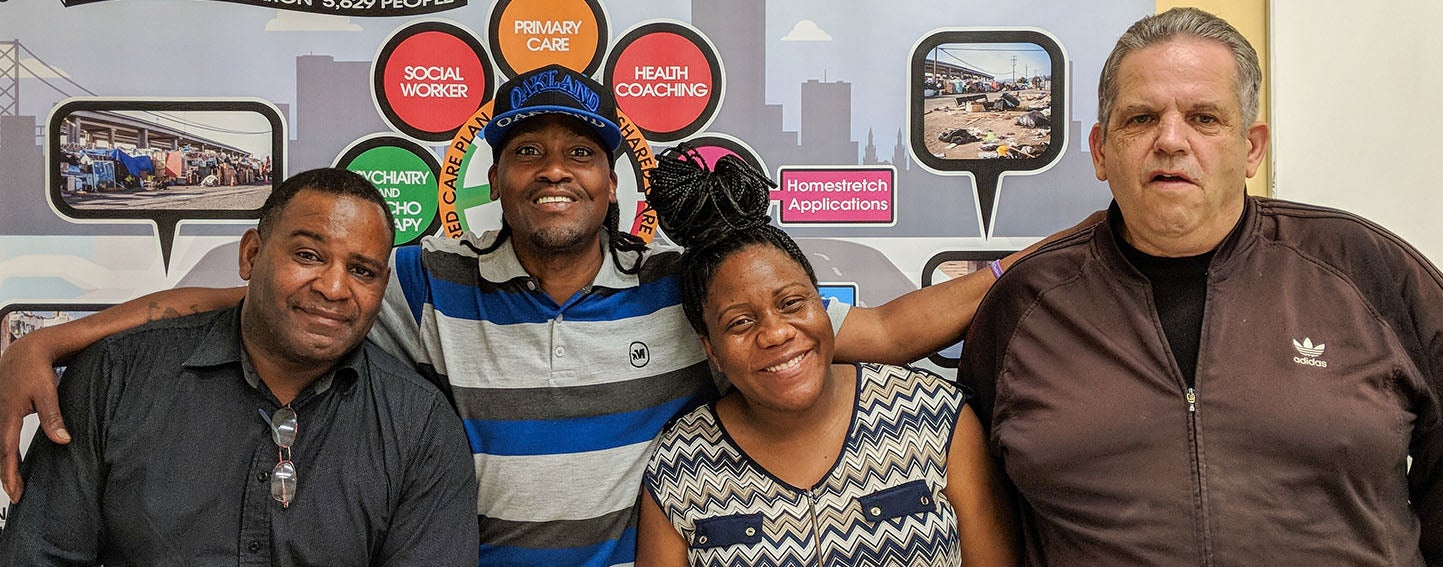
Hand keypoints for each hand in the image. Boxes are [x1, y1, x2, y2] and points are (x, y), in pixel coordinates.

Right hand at [0, 334, 68, 502]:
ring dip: (6, 465)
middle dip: (7, 475)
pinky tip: (14, 461)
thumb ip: (53, 416)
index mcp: (7, 416)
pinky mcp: (3, 414)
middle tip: (16, 495)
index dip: (10, 474)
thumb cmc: (36, 370)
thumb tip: (63, 440)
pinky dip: (6, 453)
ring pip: (0, 447)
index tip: (16, 492)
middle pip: (0, 454)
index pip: (7, 453)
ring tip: (14, 484)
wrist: (25, 352)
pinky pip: (2, 438)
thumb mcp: (47, 392)